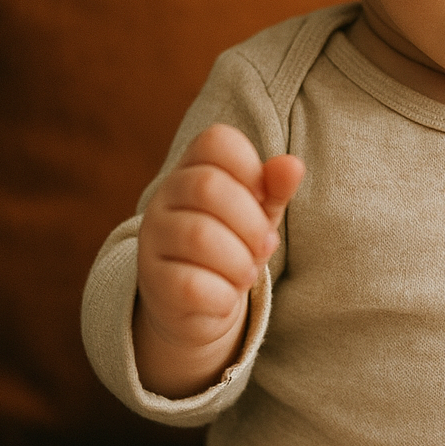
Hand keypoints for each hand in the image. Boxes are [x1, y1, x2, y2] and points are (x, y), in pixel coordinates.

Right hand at [134, 124, 303, 396]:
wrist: (197, 304)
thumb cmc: (234, 244)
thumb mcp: (261, 212)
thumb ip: (276, 187)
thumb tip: (292, 165)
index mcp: (192, 169)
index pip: (216, 141)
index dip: (251, 167)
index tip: (262, 197)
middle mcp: (164, 198)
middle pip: (207, 186)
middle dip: (251, 222)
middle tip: (264, 245)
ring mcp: (152, 240)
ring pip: (198, 236)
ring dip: (239, 261)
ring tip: (246, 271)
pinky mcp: (152, 283)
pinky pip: (190, 284)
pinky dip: (222, 294)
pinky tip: (226, 295)